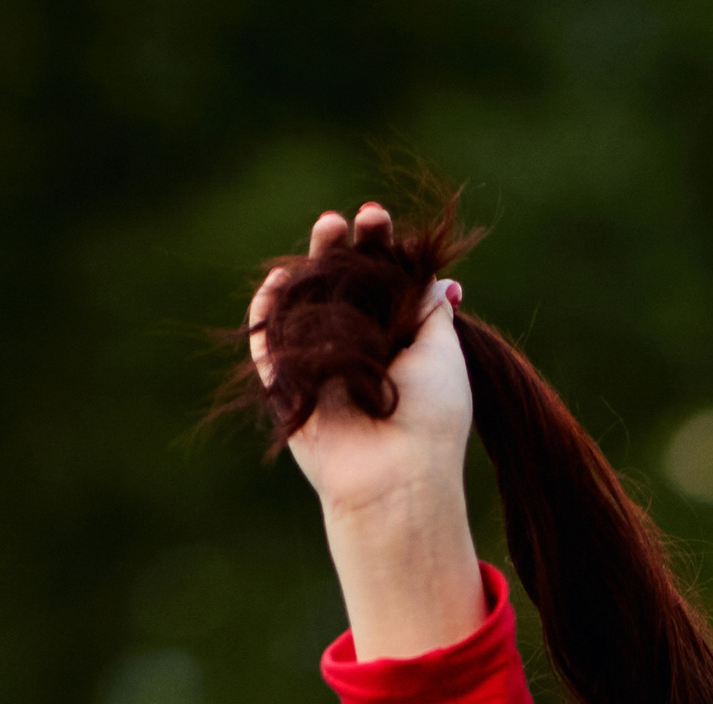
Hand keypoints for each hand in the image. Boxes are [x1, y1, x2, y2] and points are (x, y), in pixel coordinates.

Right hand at [247, 204, 484, 661]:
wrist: (398, 475)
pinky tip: (278, 279)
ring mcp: (321, 367)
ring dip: (314, 263)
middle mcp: (357, 352)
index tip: (381, 220)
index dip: (380, 250)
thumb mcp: (444, 352)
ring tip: (329, 227)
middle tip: (355, 219)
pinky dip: (268, 309)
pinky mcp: (287, 386)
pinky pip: (268, 340)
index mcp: (396, 345)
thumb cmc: (432, 418)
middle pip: (342, 287)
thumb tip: (440, 279)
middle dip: (347, 248)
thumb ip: (431, 309)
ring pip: (306, 304)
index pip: (382, 286)